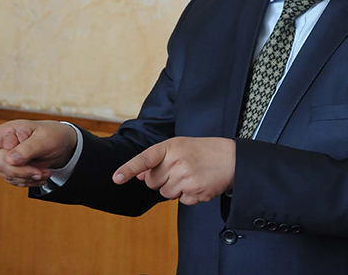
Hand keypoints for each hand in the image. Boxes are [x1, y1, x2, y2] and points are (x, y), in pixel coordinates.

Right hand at [0, 120, 77, 187]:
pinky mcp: (11, 170)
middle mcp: (2, 145)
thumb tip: (8, 160)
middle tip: (42, 172)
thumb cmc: (53, 135)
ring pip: (7, 176)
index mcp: (8, 132)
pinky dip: (29, 182)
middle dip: (21, 172)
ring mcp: (5, 158)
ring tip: (45, 172)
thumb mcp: (45, 140)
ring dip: (28, 178)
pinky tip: (41, 176)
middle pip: (0, 164)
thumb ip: (27, 149)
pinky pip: (15, 182)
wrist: (62, 144)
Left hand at [113, 137, 235, 205]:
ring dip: (174, 189)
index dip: (129, 169)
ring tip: (191, 176)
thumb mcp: (180, 147)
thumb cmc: (203, 151)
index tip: (116, 179)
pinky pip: (180, 201)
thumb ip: (157, 160)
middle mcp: (177, 162)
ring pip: (165, 194)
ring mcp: (186, 178)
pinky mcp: (195, 192)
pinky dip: (188, 196)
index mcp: (171, 147)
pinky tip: (198, 184)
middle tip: (178, 170)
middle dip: (161, 180)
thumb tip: (137, 175)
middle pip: (152, 182)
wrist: (232, 158)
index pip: (145, 159)